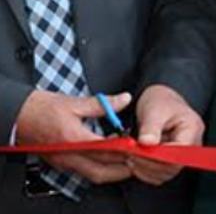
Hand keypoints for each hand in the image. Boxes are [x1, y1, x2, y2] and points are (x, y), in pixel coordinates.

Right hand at [14, 90, 132, 184]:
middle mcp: (68, 155)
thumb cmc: (41, 109)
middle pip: (101, 171)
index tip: (139, 145)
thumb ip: (102, 104)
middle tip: (139, 159)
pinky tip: (111, 157)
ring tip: (129, 159)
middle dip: (122, 168)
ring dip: (113, 171)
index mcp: (73, 139)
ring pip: (93, 175)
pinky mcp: (62, 163)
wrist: (17, 117)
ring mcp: (64, 162)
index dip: (125, 149)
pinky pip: (85, 171)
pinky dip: (101, 168)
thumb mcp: (74, 102)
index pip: (105, 150)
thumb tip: (124, 99)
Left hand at [126, 84, 203, 185]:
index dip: (157, 157)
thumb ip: (151, 127)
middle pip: (173, 167)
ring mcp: (183, 154)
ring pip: (166, 174)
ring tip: (130, 158)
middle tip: (130, 156)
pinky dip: (146, 172)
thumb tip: (146, 143)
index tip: (137, 152)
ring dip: (146, 170)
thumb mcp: (154, 109)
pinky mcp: (173, 160)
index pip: (179, 153)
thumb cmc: (161, 102)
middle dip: (149, 164)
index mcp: (192, 129)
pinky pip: (161, 174)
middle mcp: (192, 144)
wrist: (162, 102)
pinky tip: (136, 163)